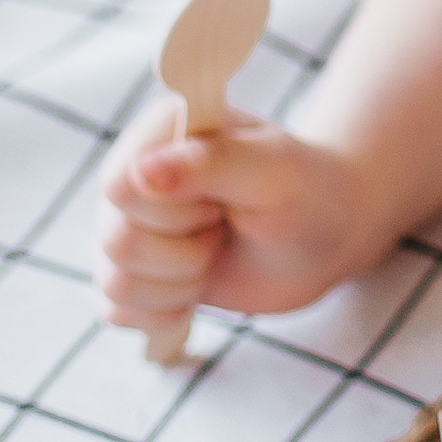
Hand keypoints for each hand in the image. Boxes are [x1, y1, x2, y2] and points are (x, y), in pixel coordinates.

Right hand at [96, 98, 381, 332]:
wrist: (326, 236)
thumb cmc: (309, 192)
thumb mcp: (276, 172)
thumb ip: (213, 164)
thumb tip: (142, 171)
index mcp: (164, 130)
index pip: (119, 185)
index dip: (173, 211)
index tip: (221, 201)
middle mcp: (136, 172)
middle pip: (117, 239)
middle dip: (186, 251)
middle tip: (228, 225)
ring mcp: (132, 223)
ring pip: (115, 281)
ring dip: (181, 283)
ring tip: (218, 250)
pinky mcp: (138, 269)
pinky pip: (118, 310)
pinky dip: (165, 312)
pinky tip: (199, 288)